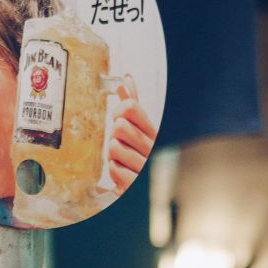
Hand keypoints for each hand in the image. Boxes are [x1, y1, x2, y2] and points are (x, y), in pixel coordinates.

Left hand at [105, 81, 157, 195]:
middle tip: (121, 145)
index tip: (120, 120)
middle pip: (118, 126)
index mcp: (154, 132)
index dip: (118, 112)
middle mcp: (153, 147)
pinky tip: (124, 173)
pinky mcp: (137, 184)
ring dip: (112, 156)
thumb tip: (125, 79)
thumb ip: (132, 104)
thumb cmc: (141, 156)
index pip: (130, 108)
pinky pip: (114, 169)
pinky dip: (115, 172)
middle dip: (114, 136)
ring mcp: (146, 165)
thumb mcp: (141, 129)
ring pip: (113, 148)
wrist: (149, 188)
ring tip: (123, 161)